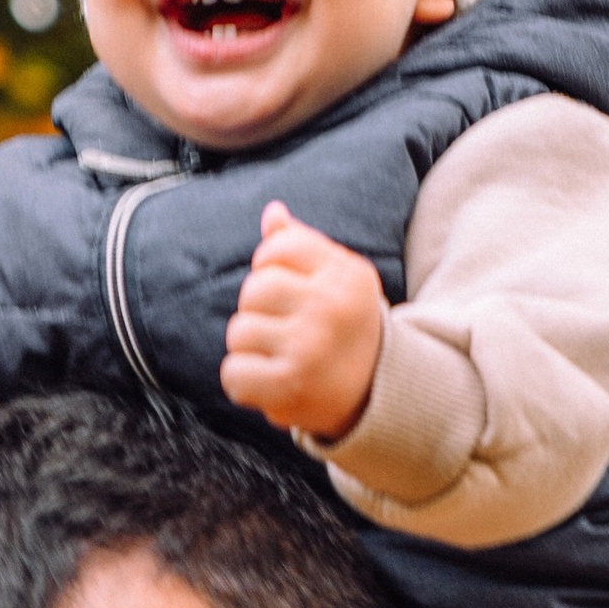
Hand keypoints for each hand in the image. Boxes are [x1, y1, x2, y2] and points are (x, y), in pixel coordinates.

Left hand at [220, 203, 386, 440]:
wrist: (375, 394)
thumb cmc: (344, 327)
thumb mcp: (337, 280)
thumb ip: (302, 245)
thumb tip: (273, 213)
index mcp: (345, 275)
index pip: (278, 247)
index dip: (270, 266)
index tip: (287, 289)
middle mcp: (330, 307)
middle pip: (253, 289)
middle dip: (258, 310)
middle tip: (284, 330)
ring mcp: (309, 346)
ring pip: (239, 331)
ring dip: (250, 348)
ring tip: (281, 357)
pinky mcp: (290, 384)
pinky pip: (233, 373)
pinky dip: (244, 382)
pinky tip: (270, 382)